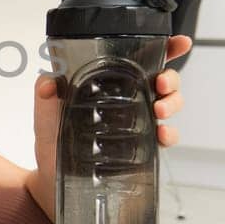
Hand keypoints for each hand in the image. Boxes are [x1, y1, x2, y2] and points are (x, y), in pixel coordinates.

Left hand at [27, 35, 193, 218]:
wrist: (52, 180)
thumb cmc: (53, 141)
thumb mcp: (46, 112)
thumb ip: (45, 91)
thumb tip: (47, 84)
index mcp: (110, 83)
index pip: (140, 60)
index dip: (164, 48)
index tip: (179, 42)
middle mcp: (128, 100)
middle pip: (163, 80)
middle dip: (171, 78)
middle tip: (161, 83)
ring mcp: (137, 123)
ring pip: (169, 105)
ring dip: (172, 103)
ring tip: (159, 109)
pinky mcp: (141, 148)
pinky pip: (164, 137)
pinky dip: (169, 134)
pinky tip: (161, 135)